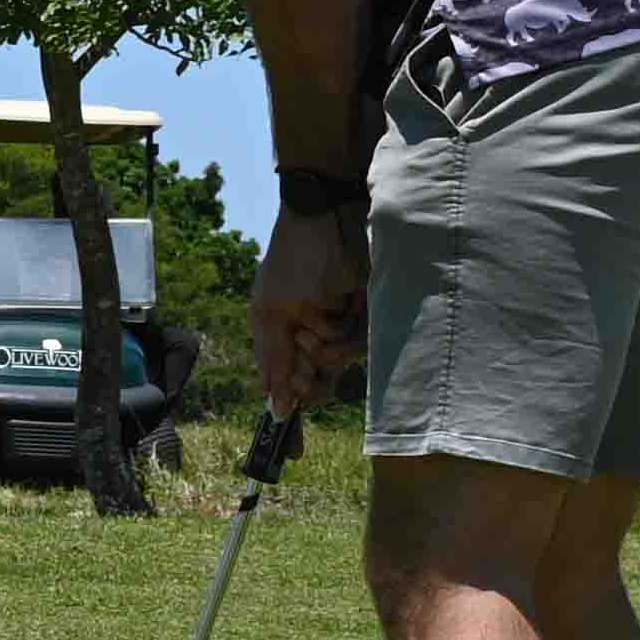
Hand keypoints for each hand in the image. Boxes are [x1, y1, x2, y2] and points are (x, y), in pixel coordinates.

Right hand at [252, 206, 365, 414]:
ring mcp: (339, 328)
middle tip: (312, 339)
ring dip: (337, 340)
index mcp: (280, 339)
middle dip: (318, 369)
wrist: (332, 219)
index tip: (296, 420)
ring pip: (344, 363)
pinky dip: (357, 329)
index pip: (288, 387)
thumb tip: (275, 410)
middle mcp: (309, 338)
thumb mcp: (275, 311)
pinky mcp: (364, 318)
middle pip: (320, 382)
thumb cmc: (294, 262)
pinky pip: (365, 343)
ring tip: (332, 309)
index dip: (295, 402)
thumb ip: (275, 361)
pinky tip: (350, 302)